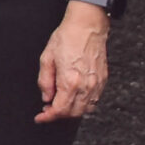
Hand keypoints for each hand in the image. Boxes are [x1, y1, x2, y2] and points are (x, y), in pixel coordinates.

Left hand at [36, 6, 109, 120]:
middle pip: (73, 113)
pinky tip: (74, 97)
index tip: (41, 118)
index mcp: (70, 81)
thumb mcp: (46, 58)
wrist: (87, 26)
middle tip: (48, 109)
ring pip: (85, 109)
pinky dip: (83, 104)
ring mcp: (97, 84)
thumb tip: (46, 97)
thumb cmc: (67, 37)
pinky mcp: (103, 80)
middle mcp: (86, 86)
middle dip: (59, 114)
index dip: (48, 117)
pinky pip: (94, 100)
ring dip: (71, 111)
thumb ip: (45, 81)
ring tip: (59, 102)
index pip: (60, 109)